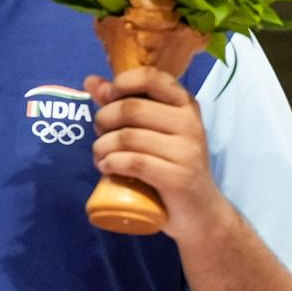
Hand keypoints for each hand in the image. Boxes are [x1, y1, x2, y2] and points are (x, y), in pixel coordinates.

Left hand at [87, 68, 229, 242]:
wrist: (200, 213)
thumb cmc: (170, 166)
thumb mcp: (151, 132)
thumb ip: (122, 104)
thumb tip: (91, 81)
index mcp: (185, 105)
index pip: (151, 77)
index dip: (121, 84)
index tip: (108, 100)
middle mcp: (190, 123)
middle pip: (130, 108)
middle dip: (103, 121)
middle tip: (100, 136)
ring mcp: (187, 151)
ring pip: (126, 137)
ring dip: (101, 147)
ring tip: (101, 157)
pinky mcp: (179, 177)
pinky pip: (133, 162)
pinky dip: (111, 164)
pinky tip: (107, 168)